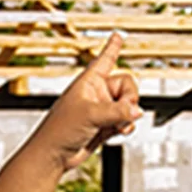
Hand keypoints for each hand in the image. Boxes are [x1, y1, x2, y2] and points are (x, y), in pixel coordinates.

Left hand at [33, 34, 141, 171]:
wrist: (54, 155)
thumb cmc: (60, 129)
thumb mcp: (90, 115)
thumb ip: (117, 111)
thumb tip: (137, 111)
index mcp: (88, 82)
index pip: (104, 60)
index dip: (112, 48)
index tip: (118, 35)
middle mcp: (96, 93)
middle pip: (127, 86)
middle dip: (130, 99)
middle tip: (127, 110)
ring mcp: (102, 110)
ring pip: (128, 105)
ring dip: (128, 116)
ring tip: (118, 126)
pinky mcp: (105, 126)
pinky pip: (125, 121)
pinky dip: (127, 126)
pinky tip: (119, 131)